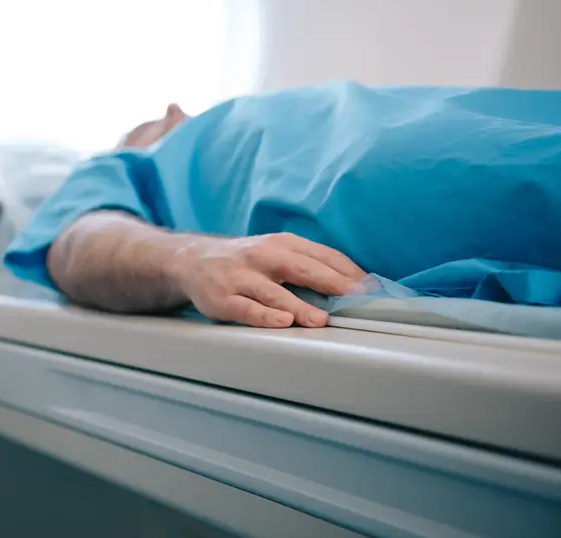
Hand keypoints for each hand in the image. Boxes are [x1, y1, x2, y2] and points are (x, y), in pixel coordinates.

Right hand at [167, 233, 365, 327]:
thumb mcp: (277, 252)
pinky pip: (245, 308)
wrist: (191, 259)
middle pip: (301, 268)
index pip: (322, 255)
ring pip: (272, 291)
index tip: (374, 290)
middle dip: (331, 283)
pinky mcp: (221, 297)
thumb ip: (310, 265)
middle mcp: (261, 255)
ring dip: (298, 305)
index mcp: (282, 243)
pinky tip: (281, 322)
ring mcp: (239, 276)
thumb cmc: (246, 261)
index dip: (349, 272)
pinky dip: (263, 315)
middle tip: (357, 299)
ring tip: (320, 319)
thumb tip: (357, 285)